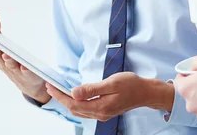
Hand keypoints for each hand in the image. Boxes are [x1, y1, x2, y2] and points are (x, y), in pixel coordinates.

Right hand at [0, 12, 48, 103]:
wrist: (29, 84)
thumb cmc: (12, 63)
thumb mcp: (3, 46)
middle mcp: (2, 64)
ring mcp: (15, 71)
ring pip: (10, 66)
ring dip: (7, 61)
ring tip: (7, 55)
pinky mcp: (28, 76)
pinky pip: (27, 74)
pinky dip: (26, 71)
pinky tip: (25, 66)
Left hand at [46, 72, 174, 120]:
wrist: (146, 92)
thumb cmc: (131, 85)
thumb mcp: (112, 83)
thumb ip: (92, 89)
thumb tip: (74, 93)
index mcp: (101, 107)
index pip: (74, 104)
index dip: (60, 96)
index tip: (51, 87)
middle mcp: (100, 113)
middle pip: (74, 109)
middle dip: (61, 99)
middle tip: (51, 87)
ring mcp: (103, 114)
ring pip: (79, 111)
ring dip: (68, 101)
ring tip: (59, 91)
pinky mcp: (105, 111)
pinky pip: (86, 110)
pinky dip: (77, 103)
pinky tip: (75, 96)